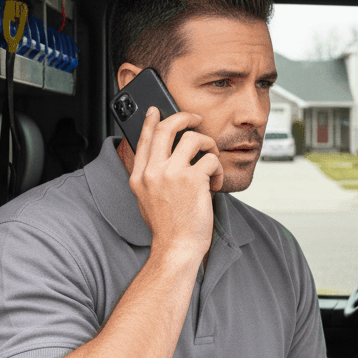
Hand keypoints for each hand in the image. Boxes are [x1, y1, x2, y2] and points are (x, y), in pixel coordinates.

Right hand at [129, 106, 224, 261]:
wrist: (176, 247)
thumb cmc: (168, 228)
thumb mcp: (147, 200)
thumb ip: (151, 178)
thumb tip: (163, 159)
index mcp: (139, 177)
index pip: (144, 139)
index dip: (150, 121)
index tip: (156, 110)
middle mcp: (153, 172)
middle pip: (166, 128)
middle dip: (184, 117)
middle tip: (196, 120)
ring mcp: (172, 174)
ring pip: (193, 138)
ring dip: (208, 145)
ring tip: (211, 159)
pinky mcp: (193, 180)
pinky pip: (211, 160)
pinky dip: (218, 170)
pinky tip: (215, 184)